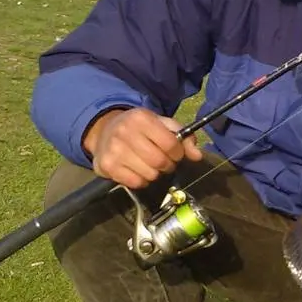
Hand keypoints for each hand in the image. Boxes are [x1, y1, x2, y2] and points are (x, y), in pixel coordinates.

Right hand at [82, 106, 202, 187]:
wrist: (104, 131)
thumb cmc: (139, 128)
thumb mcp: (161, 125)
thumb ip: (183, 137)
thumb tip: (197, 156)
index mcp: (141, 118)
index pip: (170, 144)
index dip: (177, 153)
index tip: (174, 153)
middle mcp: (125, 132)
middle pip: (160, 161)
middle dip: (167, 165)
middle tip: (163, 162)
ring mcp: (114, 150)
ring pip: (149, 174)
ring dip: (154, 174)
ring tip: (149, 165)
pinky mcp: (107, 165)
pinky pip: (135, 183)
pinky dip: (141, 181)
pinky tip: (137, 170)